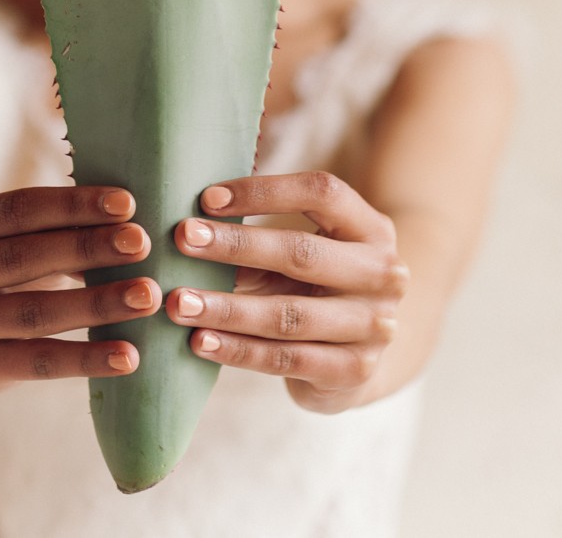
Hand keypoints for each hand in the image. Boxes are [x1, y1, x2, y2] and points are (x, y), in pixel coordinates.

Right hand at [0, 186, 160, 389]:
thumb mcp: (3, 236)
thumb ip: (49, 227)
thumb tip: (127, 221)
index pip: (15, 210)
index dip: (71, 205)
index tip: (126, 203)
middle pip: (23, 258)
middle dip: (88, 249)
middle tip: (142, 243)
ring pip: (33, 314)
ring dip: (97, 304)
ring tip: (147, 296)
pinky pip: (37, 363)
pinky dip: (86, 359)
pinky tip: (128, 354)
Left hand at [166, 171, 407, 411]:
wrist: (365, 352)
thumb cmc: (318, 284)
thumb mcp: (305, 252)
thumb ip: (260, 238)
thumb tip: (191, 226)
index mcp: (371, 227)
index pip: (323, 192)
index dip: (264, 191)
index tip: (207, 199)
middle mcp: (383, 273)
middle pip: (302, 253)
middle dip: (236, 245)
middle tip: (182, 239)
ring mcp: (374, 326)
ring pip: (289, 314)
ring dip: (227, 308)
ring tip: (179, 302)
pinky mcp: (355, 370)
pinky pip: (286, 359)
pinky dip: (238, 351)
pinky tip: (200, 342)